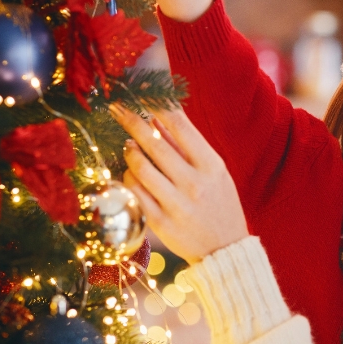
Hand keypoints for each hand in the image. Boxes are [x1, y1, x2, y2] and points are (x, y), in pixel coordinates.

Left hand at [109, 104, 249, 263]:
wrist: (226, 249)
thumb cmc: (219, 203)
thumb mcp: (213, 171)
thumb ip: (187, 145)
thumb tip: (156, 118)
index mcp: (211, 165)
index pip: (179, 125)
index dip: (155, 105)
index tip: (139, 94)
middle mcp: (195, 183)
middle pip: (154, 144)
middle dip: (131, 121)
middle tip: (117, 108)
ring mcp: (177, 204)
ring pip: (140, 167)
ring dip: (129, 151)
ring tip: (128, 145)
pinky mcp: (161, 223)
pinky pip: (135, 192)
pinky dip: (129, 178)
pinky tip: (130, 172)